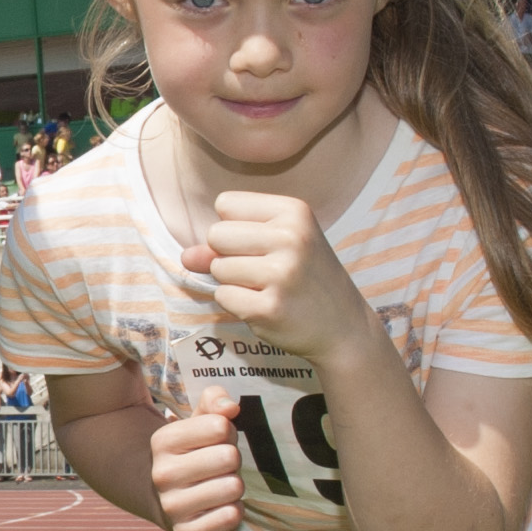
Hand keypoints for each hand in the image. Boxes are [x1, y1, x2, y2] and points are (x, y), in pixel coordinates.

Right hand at [144, 405, 246, 530]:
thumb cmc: (192, 453)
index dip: (227, 432)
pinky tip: (221, 507)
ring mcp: (172, 507)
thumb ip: (214, 400)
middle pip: (229, 457)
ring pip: (233, 488)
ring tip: (220, 485)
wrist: (163, 498)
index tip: (217, 441)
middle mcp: (162, 474)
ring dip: (235, 486)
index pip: (220, 426)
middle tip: (221, 466)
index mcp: (162, 441)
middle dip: (233, 459)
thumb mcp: (197, 421)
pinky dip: (234, 511)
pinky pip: (231, 517)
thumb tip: (231, 408)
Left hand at [190, 192, 370, 360]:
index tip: (263, 244)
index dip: (234, 227)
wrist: (344, 327)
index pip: (225, 203)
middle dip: (228, 255)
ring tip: (267, 289)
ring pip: (217, 268)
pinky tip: (266, 307)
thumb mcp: (278, 247)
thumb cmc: (307, 279)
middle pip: (216, 234)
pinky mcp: (269, 308)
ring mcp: (281, 274)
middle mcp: (291, 238)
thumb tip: (187, 256)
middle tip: (264, 271)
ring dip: (233, 282)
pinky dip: (237, 304)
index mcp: (295, 212)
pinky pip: (223, 296)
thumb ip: (227, 245)